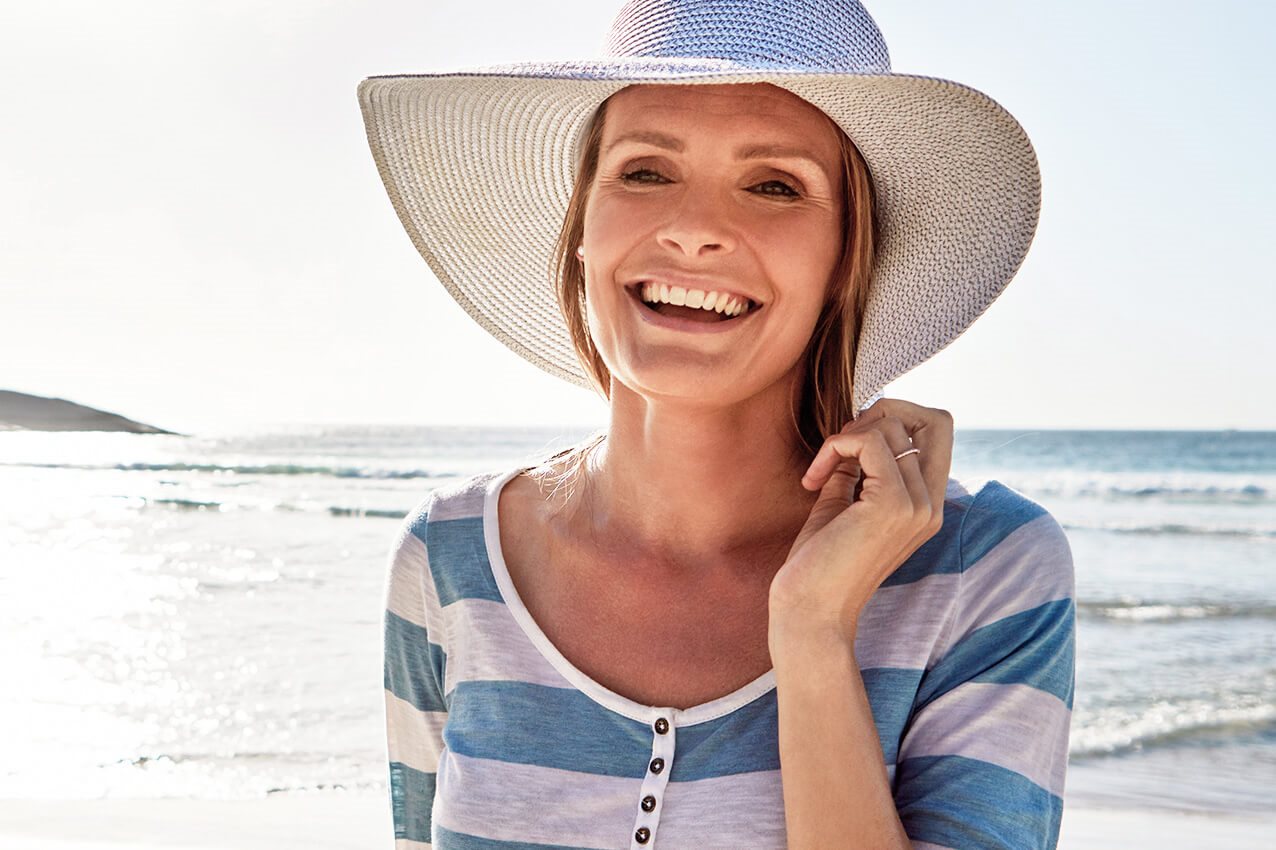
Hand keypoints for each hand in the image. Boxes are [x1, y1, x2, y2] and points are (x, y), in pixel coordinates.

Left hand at [768, 398, 954, 641]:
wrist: (809, 611)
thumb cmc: (819, 563)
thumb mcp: (843, 502)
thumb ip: (858, 468)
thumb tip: (857, 427)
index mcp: (927, 506)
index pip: (937, 433)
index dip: (895, 420)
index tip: (851, 445)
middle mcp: (932, 505)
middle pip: (936, 419)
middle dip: (885, 411)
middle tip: (843, 443)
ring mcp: (918, 505)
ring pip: (893, 425)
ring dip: (847, 434)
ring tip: (821, 470)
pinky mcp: (893, 505)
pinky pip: (868, 441)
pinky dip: (835, 446)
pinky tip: (813, 479)